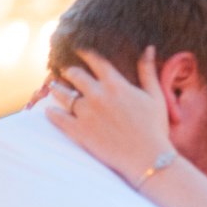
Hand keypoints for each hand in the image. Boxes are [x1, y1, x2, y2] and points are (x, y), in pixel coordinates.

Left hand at [46, 46, 172, 185]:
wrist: (148, 158)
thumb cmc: (155, 128)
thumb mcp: (156, 97)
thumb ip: (148, 72)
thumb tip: (148, 48)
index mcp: (115, 84)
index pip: (95, 61)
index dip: (85, 53)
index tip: (80, 51)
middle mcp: (97, 95)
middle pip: (74, 74)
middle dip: (70, 72)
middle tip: (67, 73)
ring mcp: (85, 113)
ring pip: (62, 93)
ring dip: (57, 89)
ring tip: (55, 88)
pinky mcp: (78, 131)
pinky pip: (57, 117)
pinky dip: (51, 112)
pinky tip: (50, 111)